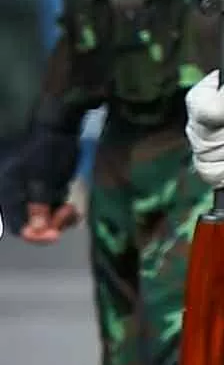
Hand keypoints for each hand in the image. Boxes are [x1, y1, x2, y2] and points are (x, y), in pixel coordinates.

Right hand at [3, 116, 85, 241]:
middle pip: (32, 225)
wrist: (58, 128)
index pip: (18, 226)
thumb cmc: (47, 148)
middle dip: (52, 225)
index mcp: (9, 194)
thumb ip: (39, 201)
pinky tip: (73, 209)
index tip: (54, 236)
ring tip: (72, 210)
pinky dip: (65, 214)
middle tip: (68, 213)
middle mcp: (18, 198)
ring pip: (46, 220)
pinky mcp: (46, 193)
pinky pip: (54, 211)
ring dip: (61, 220)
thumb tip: (37, 229)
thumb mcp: (42, 175)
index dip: (35, 235)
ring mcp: (33, 197)